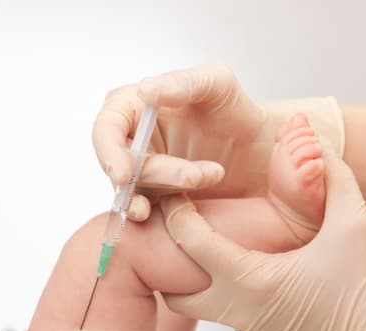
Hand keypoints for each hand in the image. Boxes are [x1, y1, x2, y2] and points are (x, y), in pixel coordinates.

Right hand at [92, 63, 344, 220]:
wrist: (259, 151)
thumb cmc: (236, 112)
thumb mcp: (219, 84)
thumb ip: (186, 82)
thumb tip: (146, 90)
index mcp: (132, 107)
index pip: (105, 129)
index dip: (108, 153)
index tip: (123, 175)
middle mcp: (128, 140)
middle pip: (120, 165)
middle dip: (157, 173)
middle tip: (194, 176)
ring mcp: (138, 172)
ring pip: (135, 190)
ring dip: (170, 187)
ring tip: (211, 175)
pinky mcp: (150, 197)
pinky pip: (144, 210)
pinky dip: (159, 213)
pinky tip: (179, 209)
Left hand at [161, 152, 365, 330]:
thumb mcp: (353, 225)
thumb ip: (333, 178)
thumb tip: (317, 141)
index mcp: (251, 281)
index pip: (192, 243)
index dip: (176, 213)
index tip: (172, 193)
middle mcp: (237, 311)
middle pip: (172, 289)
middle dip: (164, 261)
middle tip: (170, 230)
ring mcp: (245, 329)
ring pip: (194, 305)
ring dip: (187, 278)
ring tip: (196, 245)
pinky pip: (221, 312)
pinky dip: (214, 290)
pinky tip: (230, 266)